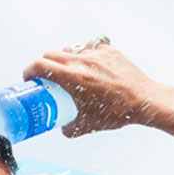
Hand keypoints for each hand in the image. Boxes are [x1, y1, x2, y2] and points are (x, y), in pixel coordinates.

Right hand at [23, 40, 159, 137]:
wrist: (144, 101)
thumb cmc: (116, 113)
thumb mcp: (87, 125)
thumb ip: (69, 128)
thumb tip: (61, 127)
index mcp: (71, 77)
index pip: (39, 65)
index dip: (29, 71)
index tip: (29, 79)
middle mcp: (80, 60)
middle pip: (51, 54)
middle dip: (44, 64)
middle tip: (47, 77)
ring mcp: (95, 53)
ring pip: (71, 48)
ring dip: (65, 57)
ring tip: (70, 70)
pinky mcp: (109, 50)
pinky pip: (91, 46)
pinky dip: (87, 52)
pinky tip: (91, 63)